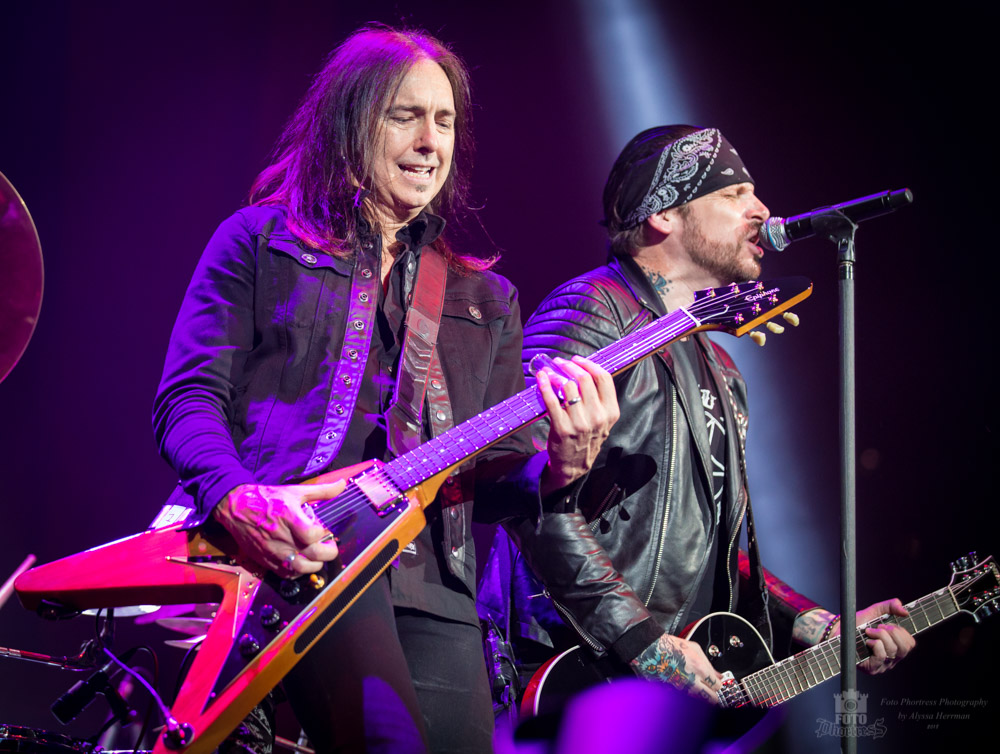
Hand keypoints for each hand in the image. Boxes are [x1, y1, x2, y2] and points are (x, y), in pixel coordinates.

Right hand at [213, 481, 344, 575]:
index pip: (313, 534)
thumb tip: (343, 484)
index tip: (323, 529)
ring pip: (301, 568)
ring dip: (314, 564)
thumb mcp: (295, 491)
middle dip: (327, 552)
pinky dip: (298, 570)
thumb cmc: (267, 498)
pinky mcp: (265, 560)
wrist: (236, 507)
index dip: (323, 533)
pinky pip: (286, 573)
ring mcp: (273, 550)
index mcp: (289, 517)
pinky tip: (301, 560)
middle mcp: (281, 536)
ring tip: (316, 555)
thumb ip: (322, 491)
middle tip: (328, 545)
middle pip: (312, 554)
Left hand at [536, 356, 618, 495]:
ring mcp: (580, 424)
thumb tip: (585, 370)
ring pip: (568, 387)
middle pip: (584, 379)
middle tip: (561, 362)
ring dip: (556, 374)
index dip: (589, 364)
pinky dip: (544, 385)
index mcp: (610, 412)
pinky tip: (541, 378)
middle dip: (570, 366)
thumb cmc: (587, 438)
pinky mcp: (562, 428)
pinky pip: (551, 400)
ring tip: (550, 372)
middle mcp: (597, 417)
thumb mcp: (603, 421)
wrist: (574, 465)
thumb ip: (599, 399)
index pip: (604, 378)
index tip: (578, 360)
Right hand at [629, 633, 723, 703]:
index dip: (717, 684)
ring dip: (701, 696)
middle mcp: (692, 681)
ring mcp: (682, 688)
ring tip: (696, 688)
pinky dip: (688, 696)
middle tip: (709, 689)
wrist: (651, 650)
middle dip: (712, 695)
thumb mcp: (694, 648)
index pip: (718, 686)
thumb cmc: (671, 646)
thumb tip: (718, 675)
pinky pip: (686, 698)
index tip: (714, 683)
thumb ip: (709, 664)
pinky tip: (684, 687)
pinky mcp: (673, 692)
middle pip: (712, 699)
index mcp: (700, 669)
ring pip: (700, 701)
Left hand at [833, 599, 914, 674]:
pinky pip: (881, 656)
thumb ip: (891, 606)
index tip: (888, 624)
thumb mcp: (875, 611)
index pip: (910, 643)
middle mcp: (892, 657)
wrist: (838, 632)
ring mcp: (882, 664)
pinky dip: (875, 644)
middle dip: (892, 632)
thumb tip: (905, 611)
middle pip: (904, 648)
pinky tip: (867, 641)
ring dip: (880, 635)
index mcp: (895, 646)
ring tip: (869, 631)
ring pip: (892, 650)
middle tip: (879, 627)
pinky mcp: (872, 668)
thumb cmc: (857, 624)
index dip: (901, 632)